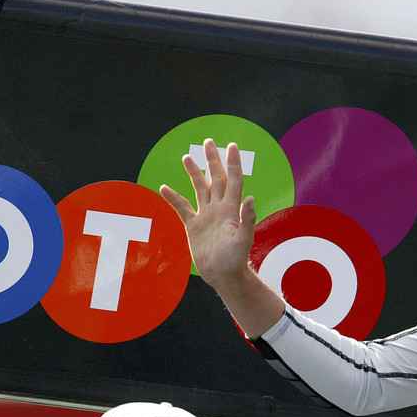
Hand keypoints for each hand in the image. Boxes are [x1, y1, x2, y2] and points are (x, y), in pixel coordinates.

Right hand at [159, 139, 255, 285]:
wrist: (222, 275)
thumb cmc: (236, 260)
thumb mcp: (244, 240)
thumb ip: (248, 219)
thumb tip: (251, 197)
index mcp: (231, 209)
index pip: (233, 180)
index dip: (233, 163)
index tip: (232, 146)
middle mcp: (218, 208)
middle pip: (215, 178)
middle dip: (212, 160)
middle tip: (208, 142)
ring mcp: (205, 216)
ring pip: (199, 188)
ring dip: (194, 172)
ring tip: (187, 157)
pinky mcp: (193, 226)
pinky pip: (181, 208)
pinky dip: (173, 198)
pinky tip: (164, 188)